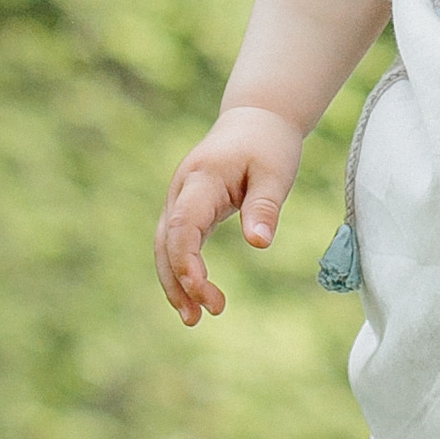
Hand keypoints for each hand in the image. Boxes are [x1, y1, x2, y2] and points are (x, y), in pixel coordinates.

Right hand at [155, 104, 304, 323]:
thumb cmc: (268, 145)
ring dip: (174, 283)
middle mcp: (181, 190)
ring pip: (164, 246)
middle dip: (177, 281)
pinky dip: (181, 270)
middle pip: (165, 241)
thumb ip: (264, 207)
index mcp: (202, 179)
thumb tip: (259, 245)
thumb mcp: (275, 172)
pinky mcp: (187, 210)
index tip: (200, 290)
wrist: (255, 120)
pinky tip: (196, 296)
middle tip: (200, 316)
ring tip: (195, 319)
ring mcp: (180, 200)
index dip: (185, 260)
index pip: (183, 224)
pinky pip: (175, 244)